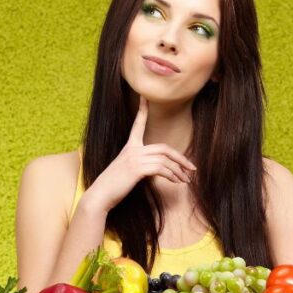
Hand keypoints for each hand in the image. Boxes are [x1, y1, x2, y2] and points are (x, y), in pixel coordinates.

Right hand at [82, 95, 196, 212]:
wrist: (100, 194)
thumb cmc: (113, 186)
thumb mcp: (127, 171)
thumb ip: (140, 166)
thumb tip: (156, 170)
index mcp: (129, 147)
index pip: (137, 125)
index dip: (142, 110)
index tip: (145, 97)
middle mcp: (132, 149)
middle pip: (164, 148)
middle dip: (181, 158)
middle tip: (192, 168)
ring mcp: (134, 158)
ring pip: (165, 160)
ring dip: (179, 171)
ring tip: (185, 180)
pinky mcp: (137, 169)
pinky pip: (161, 169)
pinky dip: (171, 176)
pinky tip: (175, 182)